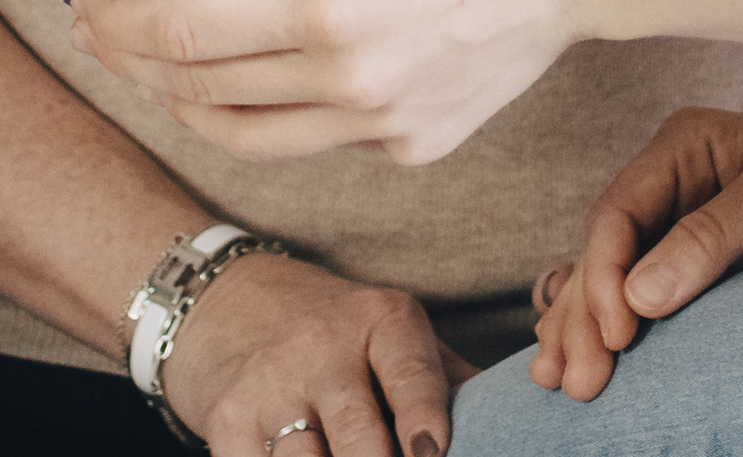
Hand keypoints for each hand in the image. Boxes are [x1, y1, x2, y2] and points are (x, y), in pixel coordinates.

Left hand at [71, 0, 589, 164]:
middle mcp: (351, 82)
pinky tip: (257, 66)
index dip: (116, 15)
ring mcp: (383, 124)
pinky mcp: (410, 145)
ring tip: (156, 53)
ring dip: (184, 98)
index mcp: (329, 7)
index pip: (181, 32)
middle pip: (196, 91)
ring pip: (244, 136)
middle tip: (102, 16)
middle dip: (130, 56)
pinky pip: (309, 142)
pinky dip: (264, 113)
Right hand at [159, 249, 471, 456]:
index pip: (411, 375)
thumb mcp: (394, 336)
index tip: (433, 453)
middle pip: (359, 436)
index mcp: (383, 320)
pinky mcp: (226, 417)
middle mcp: (322, 345)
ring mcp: (270, 382)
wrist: (228, 300)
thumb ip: (449, 382)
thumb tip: (516, 426)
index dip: (425, 418)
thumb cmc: (337, 334)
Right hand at [525, 108, 742, 401]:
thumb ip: (713, 237)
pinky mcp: (694, 262)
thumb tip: (638, 296)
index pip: (618, 212)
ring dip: (582, 329)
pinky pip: (637, 294)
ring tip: (559, 383)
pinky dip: (608, 326)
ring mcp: (677, 222)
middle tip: (577, 382)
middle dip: (584, 316)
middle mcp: (668, 181)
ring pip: (609, 278)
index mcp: (680, 146)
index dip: (603, 276)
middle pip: (604, 251)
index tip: (619, 334)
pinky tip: (583, 356)